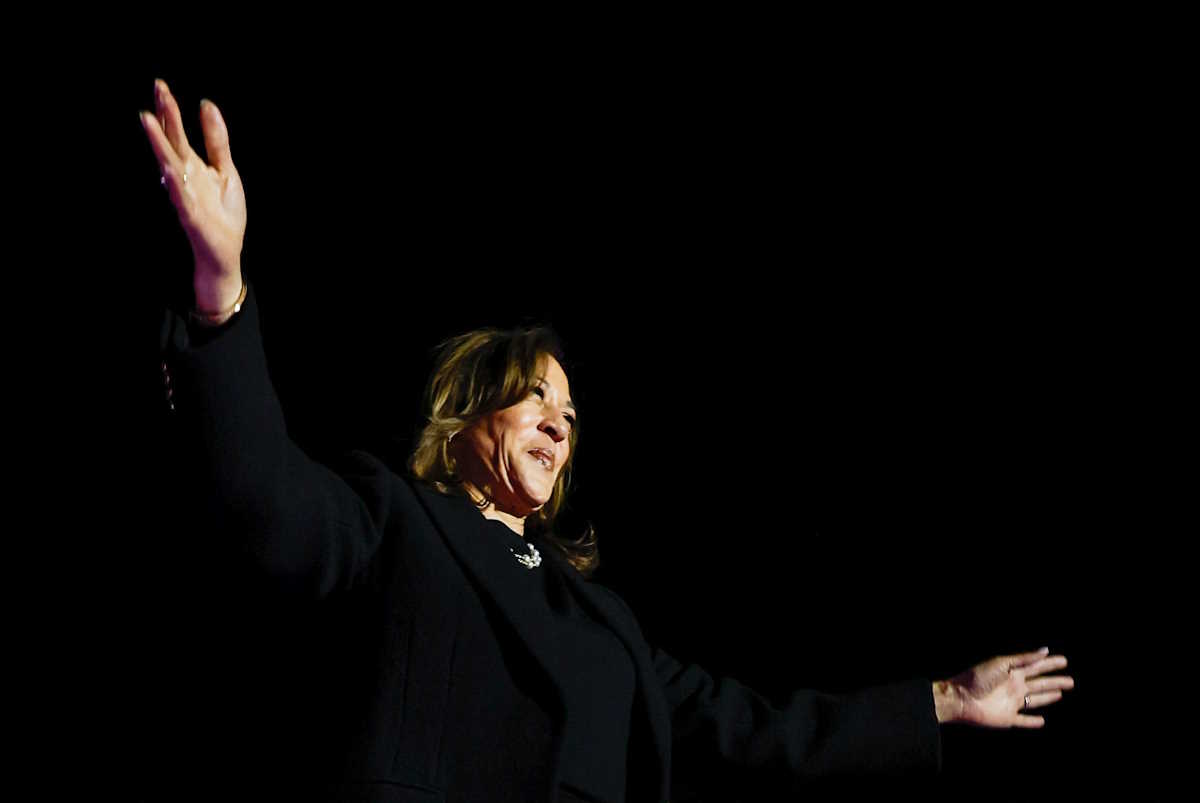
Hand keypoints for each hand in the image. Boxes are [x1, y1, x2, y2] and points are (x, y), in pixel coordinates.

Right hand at [139, 78, 246, 282]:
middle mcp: (184, 176)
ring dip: (158, 142)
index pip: (176, 133)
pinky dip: (176, 182)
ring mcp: (185, 194)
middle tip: (157, 87)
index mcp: (192, 164)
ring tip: (147, 118)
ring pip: (168, 164)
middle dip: (164, 115)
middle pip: (171, 140)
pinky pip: (181, 195)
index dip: (169, 110)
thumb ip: (216, 140)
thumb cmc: (223, 212)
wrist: (225, 250)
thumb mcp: (225, 170)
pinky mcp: (190, 214)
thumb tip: (206, 105)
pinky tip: (169, 168)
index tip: (161, 85)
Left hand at [946, 647, 1074, 727]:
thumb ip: (1023, 659)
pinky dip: (1033, 722)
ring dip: (1048, 697)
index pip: (1036, 666)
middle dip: (1055, 682)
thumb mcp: (1001, 664)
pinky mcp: (1007, 718)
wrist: (960, 698)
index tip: (1064, 660)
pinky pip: (1023, 721)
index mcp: (1012, 672)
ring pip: (1035, 700)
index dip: (1050, 664)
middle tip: (1070, 681)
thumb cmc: (978, 677)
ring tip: (1060, 694)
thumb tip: (1045, 650)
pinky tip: (1042, 721)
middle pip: (1040, 684)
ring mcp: (1011, 703)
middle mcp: (1014, 686)